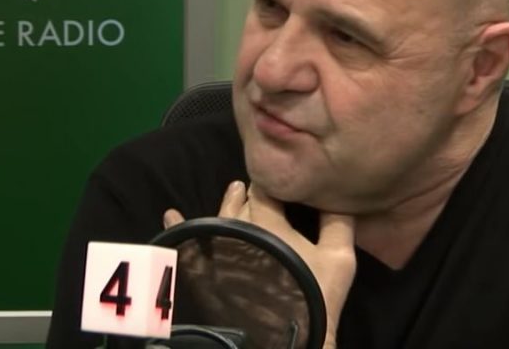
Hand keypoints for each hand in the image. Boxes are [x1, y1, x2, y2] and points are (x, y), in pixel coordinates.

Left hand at [163, 181, 355, 347]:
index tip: (277, 175)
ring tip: (232, 189)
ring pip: (218, 219)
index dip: (273, 182)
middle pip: (243, 204)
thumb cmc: (308, 293)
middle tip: (253, 182)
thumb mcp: (338, 257)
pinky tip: (170, 215)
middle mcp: (237, 230)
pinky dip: (178, 227)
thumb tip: (338, 194)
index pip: (267, 190)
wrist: (279, 337)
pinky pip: (186, 241)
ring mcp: (218, 249)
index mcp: (268, 222)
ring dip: (225, 204)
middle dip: (249, 193)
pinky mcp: (205, 268)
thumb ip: (338, 222)